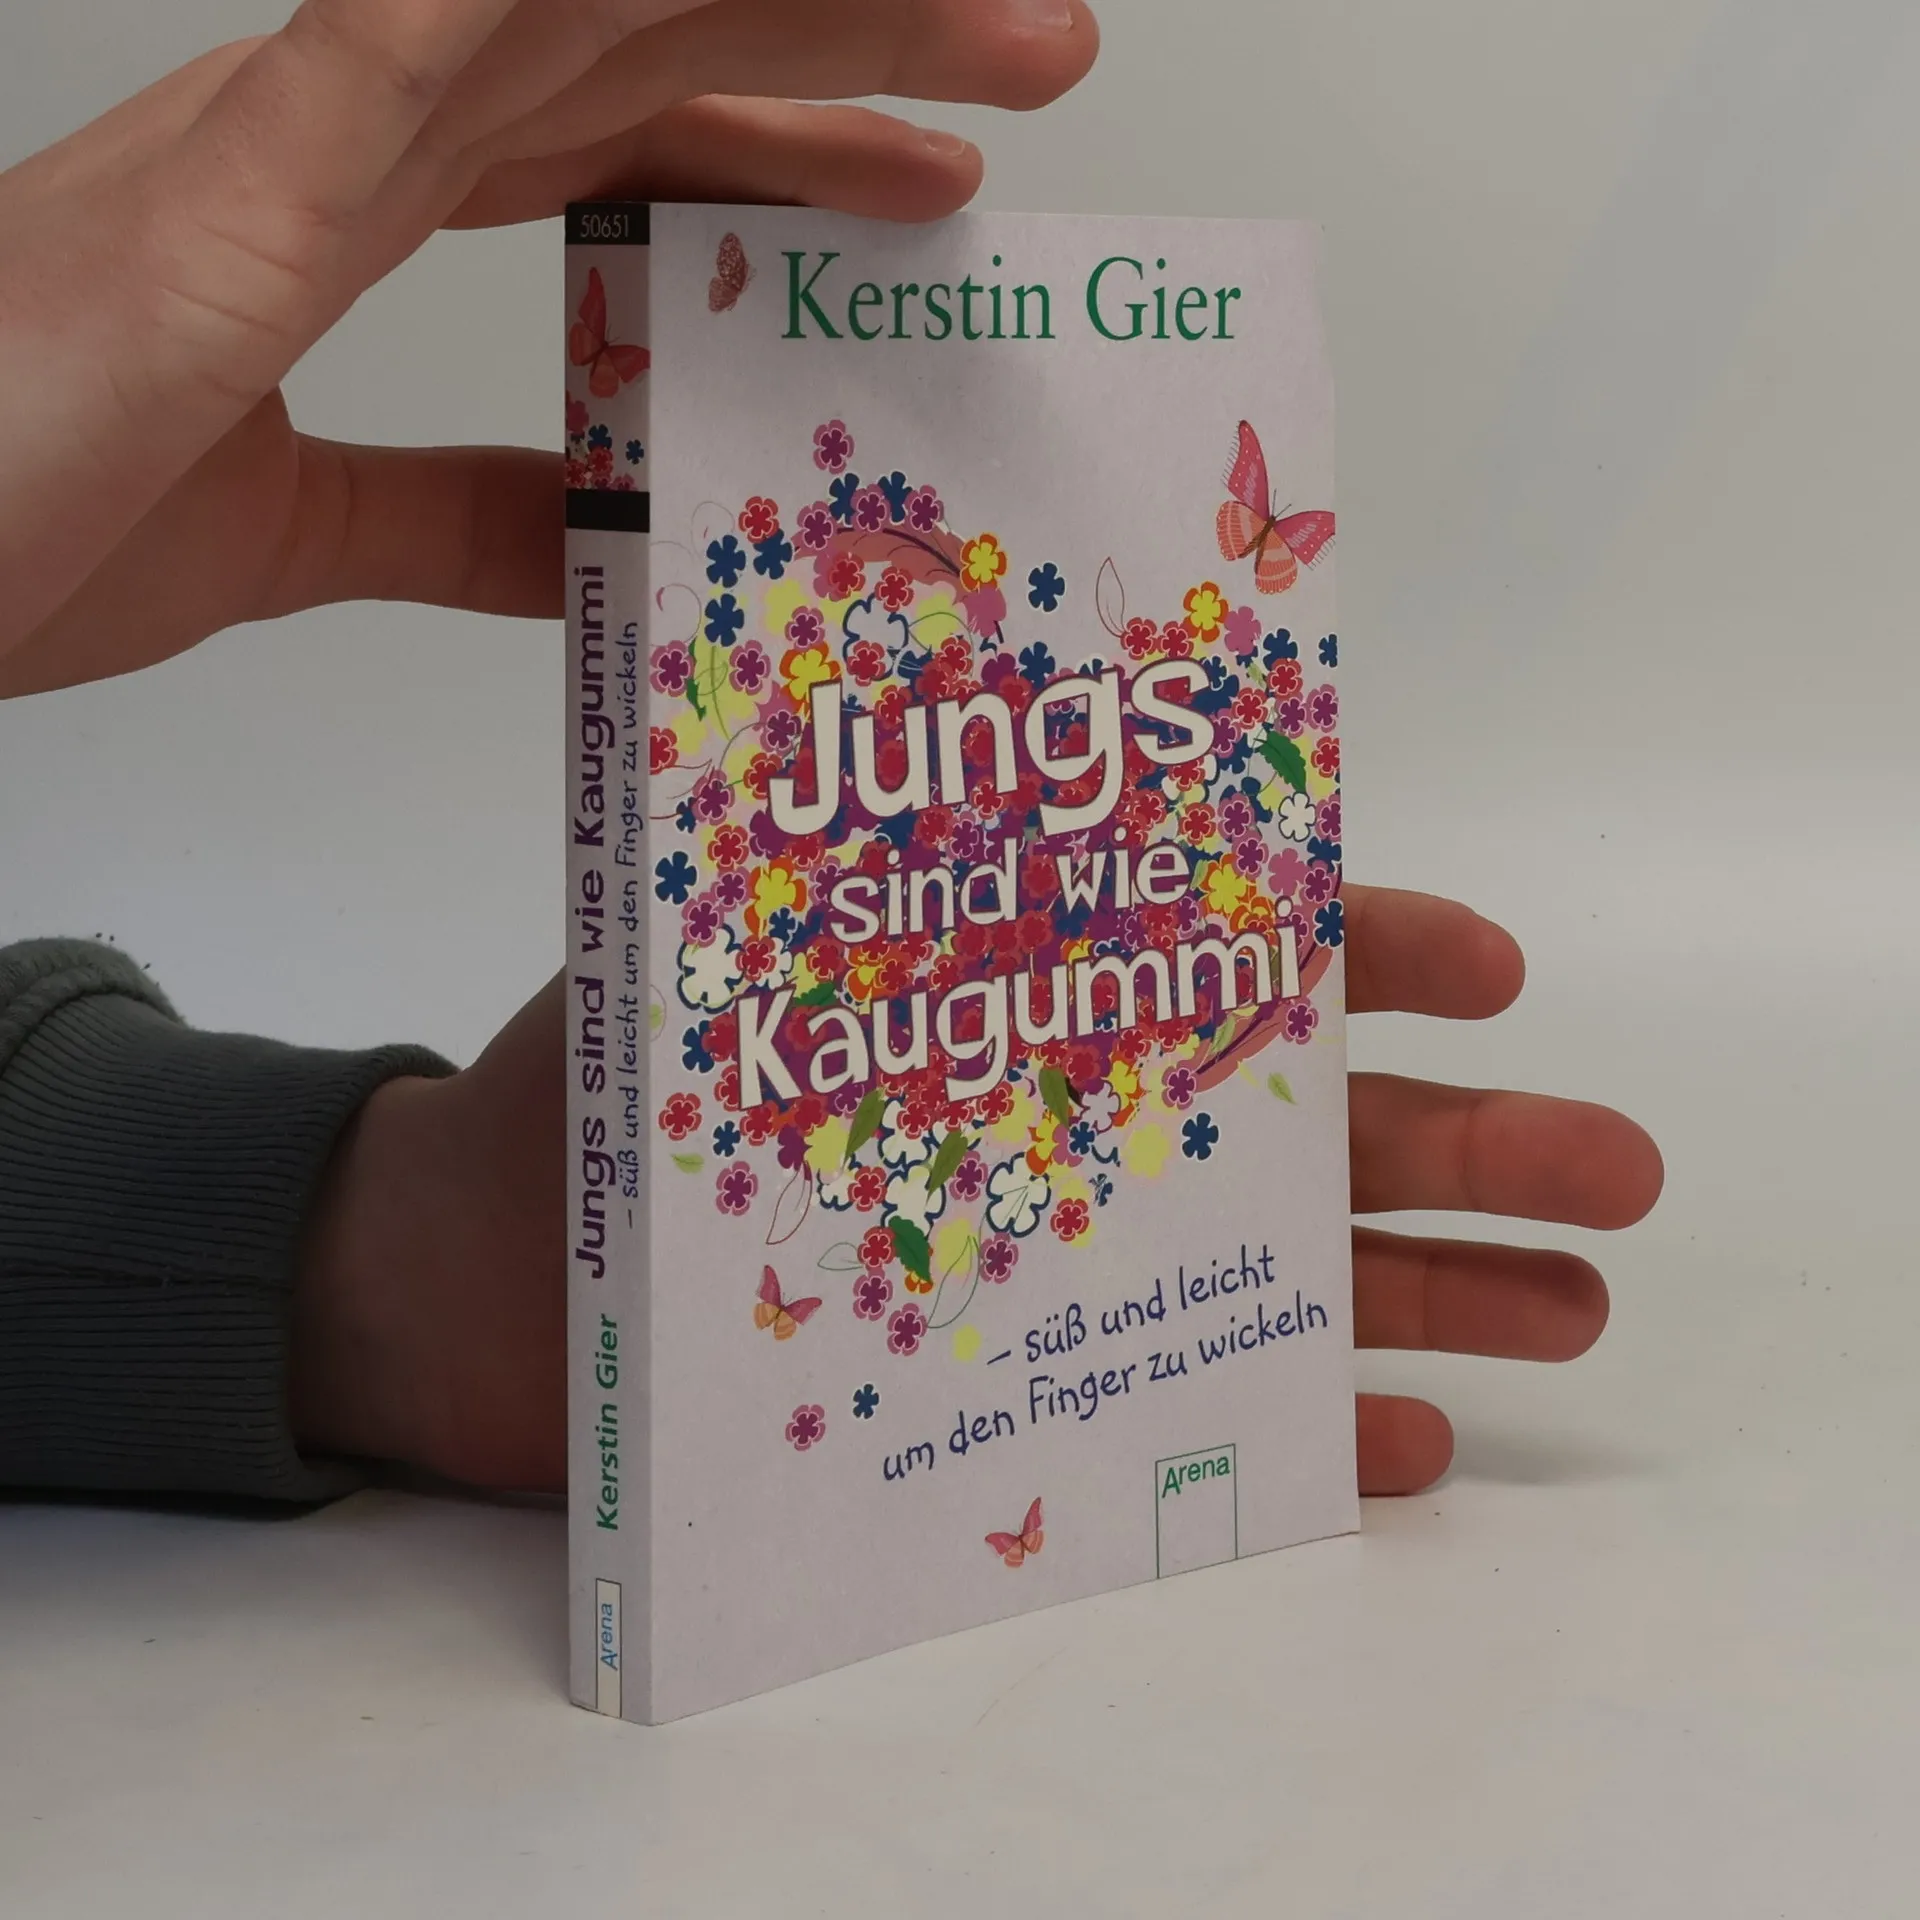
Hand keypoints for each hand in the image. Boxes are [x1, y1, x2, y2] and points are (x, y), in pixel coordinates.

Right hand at [0, 0, 1096, 695]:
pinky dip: (547, 6)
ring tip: (990, 13)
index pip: (613, 129)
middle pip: (640, 42)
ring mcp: (282, 144)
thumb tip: (595, 534)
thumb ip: (451, 518)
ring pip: (581, 15)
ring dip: (790, 0)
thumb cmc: (18, 517)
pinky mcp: (226, 198)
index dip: (780, 133)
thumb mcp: (300, 536)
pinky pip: (416, 50)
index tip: (923, 176)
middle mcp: (336, 135)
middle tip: (1039, 51)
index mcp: (345, 204)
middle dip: (853, 35)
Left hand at [291, 885, 1663, 1495]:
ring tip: (1580, 1312)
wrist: (495, 1282)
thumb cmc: (626, 1092)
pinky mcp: (1021, 1394)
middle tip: (1623, 1167)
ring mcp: (1066, 1267)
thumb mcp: (753, 944)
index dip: (1371, 954)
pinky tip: (1406, 1449)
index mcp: (1032, 998)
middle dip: (1474, 1139)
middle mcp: (1079, 1126)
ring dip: (1438, 1290)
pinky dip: (1293, 1435)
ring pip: (1285, 1276)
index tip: (1490, 966)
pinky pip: (1188, 1419)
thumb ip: (873, 855)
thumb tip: (985, 715)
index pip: (1229, 956)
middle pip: (1308, 1128)